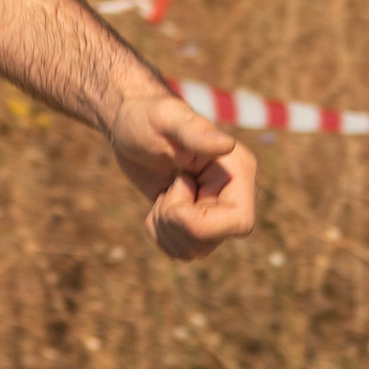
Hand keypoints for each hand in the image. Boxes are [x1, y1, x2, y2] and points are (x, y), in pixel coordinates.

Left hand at [106, 83, 257, 262]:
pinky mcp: (196, 220)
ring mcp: (216, 210)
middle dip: (176, 225)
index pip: (239, 223)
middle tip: (164, 193)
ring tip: (161, 196)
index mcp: (238, 170)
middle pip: (212, 241)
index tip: (171, 198)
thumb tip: (226, 145)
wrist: (129, 125)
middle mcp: (233, 193)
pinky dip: (162, 236)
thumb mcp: (166, 118)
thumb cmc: (146, 116)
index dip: (200, 224)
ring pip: (197, 250)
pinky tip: (158, 206)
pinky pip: (184, 251)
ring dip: (167, 231)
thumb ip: (195, 131)